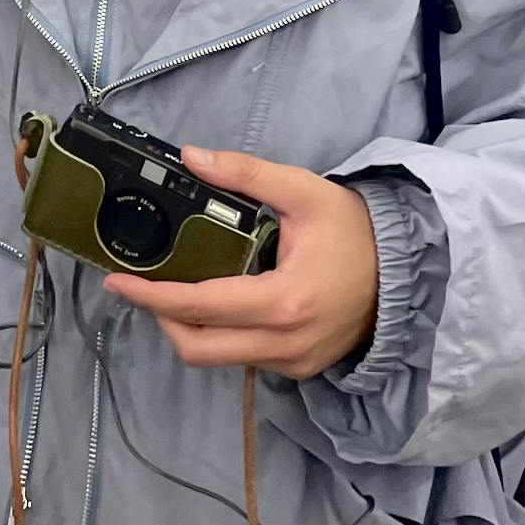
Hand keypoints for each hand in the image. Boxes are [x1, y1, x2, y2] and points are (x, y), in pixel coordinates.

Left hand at [105, 148, 379, 380]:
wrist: (409, 273)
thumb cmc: (355, 231)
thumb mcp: (303, 191)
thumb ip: (246, 173)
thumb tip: (191, 157)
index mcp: (283, 302)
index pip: (199, 307)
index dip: (150, 296)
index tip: (116, 281)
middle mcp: (285, 342)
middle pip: (197, 348)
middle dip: (160, 318)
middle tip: (141, 285)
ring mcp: (293, 362)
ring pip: (218, 358)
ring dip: (188, 328)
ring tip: (174, 289)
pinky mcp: (300, 367)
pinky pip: (244, 358)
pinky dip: (220, 335)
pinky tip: (217, 301)